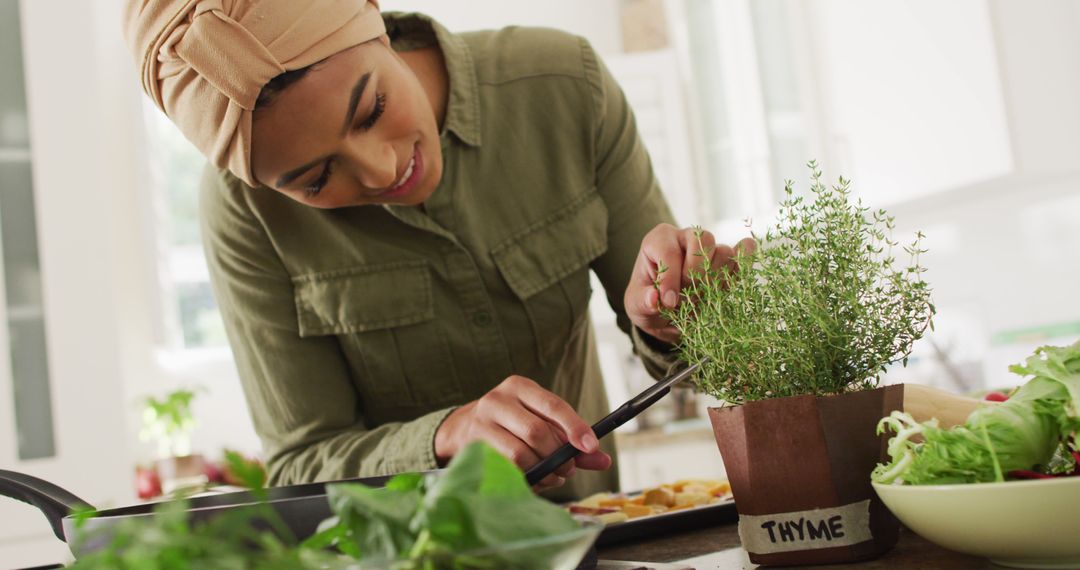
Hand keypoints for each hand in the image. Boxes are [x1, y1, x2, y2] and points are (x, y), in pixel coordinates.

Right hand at [434, 376, 611, 489]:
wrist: (463, 429)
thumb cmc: (512, 426)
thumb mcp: (542, 424)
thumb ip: (572, 441)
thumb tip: (603, 460)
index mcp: (520, 387)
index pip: (553, 405)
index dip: (575, 427)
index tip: (591, 447)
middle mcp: (498, 399)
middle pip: (538, 432)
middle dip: (559, 456)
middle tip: (569, 469)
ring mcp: (482, 422)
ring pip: (521, 453)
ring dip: (544, 471)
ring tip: (553, 476)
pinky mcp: (472, 446)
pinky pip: (505, 467)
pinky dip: (526, 477)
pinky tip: (533, 478)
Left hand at [624, 224, 755, 344]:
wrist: (666, 314)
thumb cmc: (648, 301)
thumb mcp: (637, 305)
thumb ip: (644, 302)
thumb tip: (654, 299)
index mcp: (660, 240)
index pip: (669, 251)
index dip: (670, 278)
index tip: (668, 302)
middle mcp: (687, 237)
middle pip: (703, 241)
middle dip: (696, 276)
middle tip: (686, 299)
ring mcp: (710, 249)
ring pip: (725, 253)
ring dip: (716, 281)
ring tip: (702, 299)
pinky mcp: (729, 263)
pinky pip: (744, 256)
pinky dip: (744, 267)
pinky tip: (732, 282)